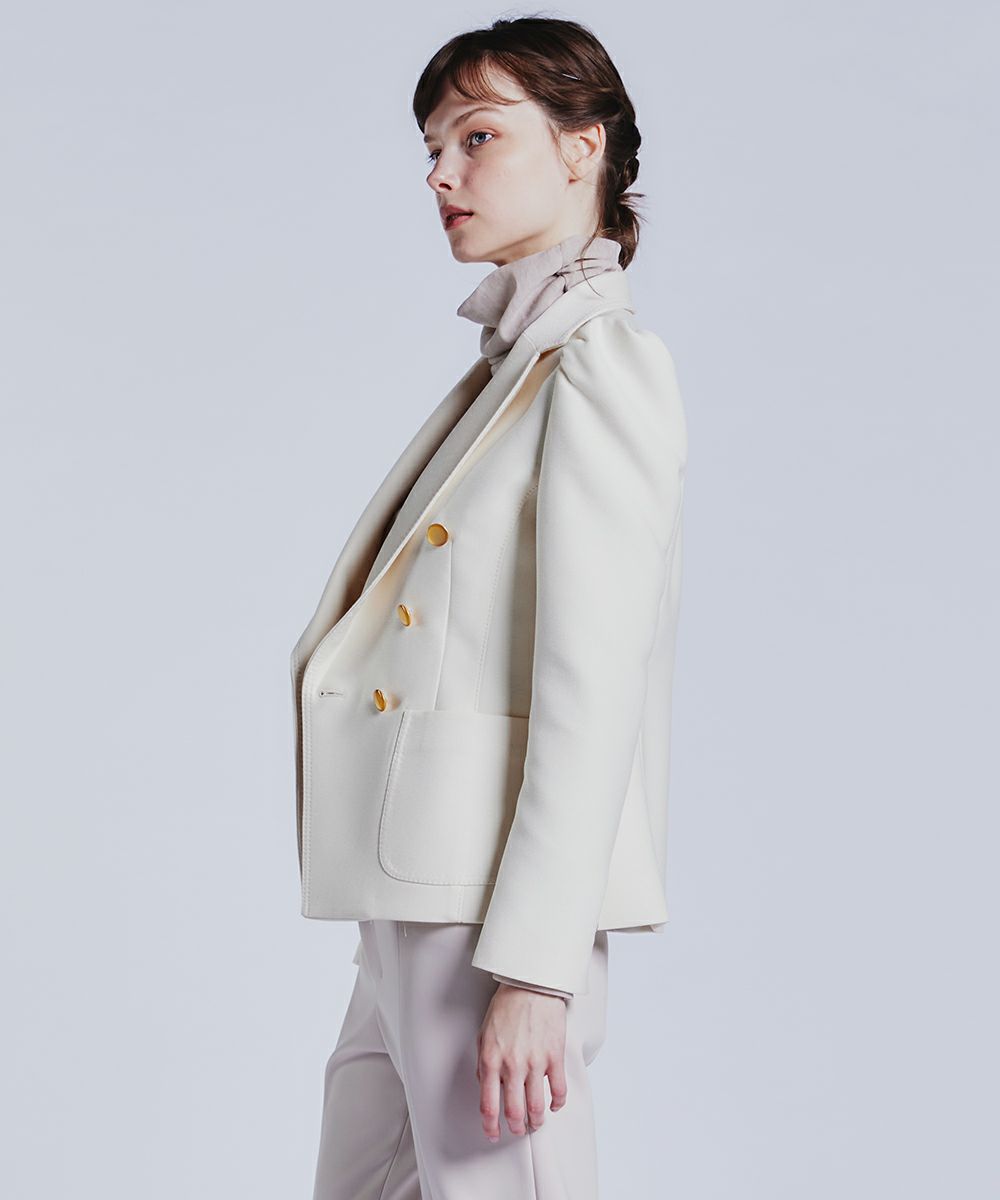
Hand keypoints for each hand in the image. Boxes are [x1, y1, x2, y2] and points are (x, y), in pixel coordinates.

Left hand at [475, 982, 567, 1141]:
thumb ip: (483, 1062)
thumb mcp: (483, 1034)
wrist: (530, 984)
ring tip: (535, 1123)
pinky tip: (554, 1105)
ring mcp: (535, 1062)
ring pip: (536, 1107)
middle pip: (514, 1112)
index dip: (490, 1125)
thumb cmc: (506, 1006)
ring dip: (535, 1121)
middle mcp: (512, 1065)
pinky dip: (557, 1103)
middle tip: (516, 1129)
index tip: (492, 1133)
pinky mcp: (554, 1056)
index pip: (488, 1104)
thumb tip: (485, 1085)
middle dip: (515, 1127)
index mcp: (491, 1060)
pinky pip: (558, 1090)